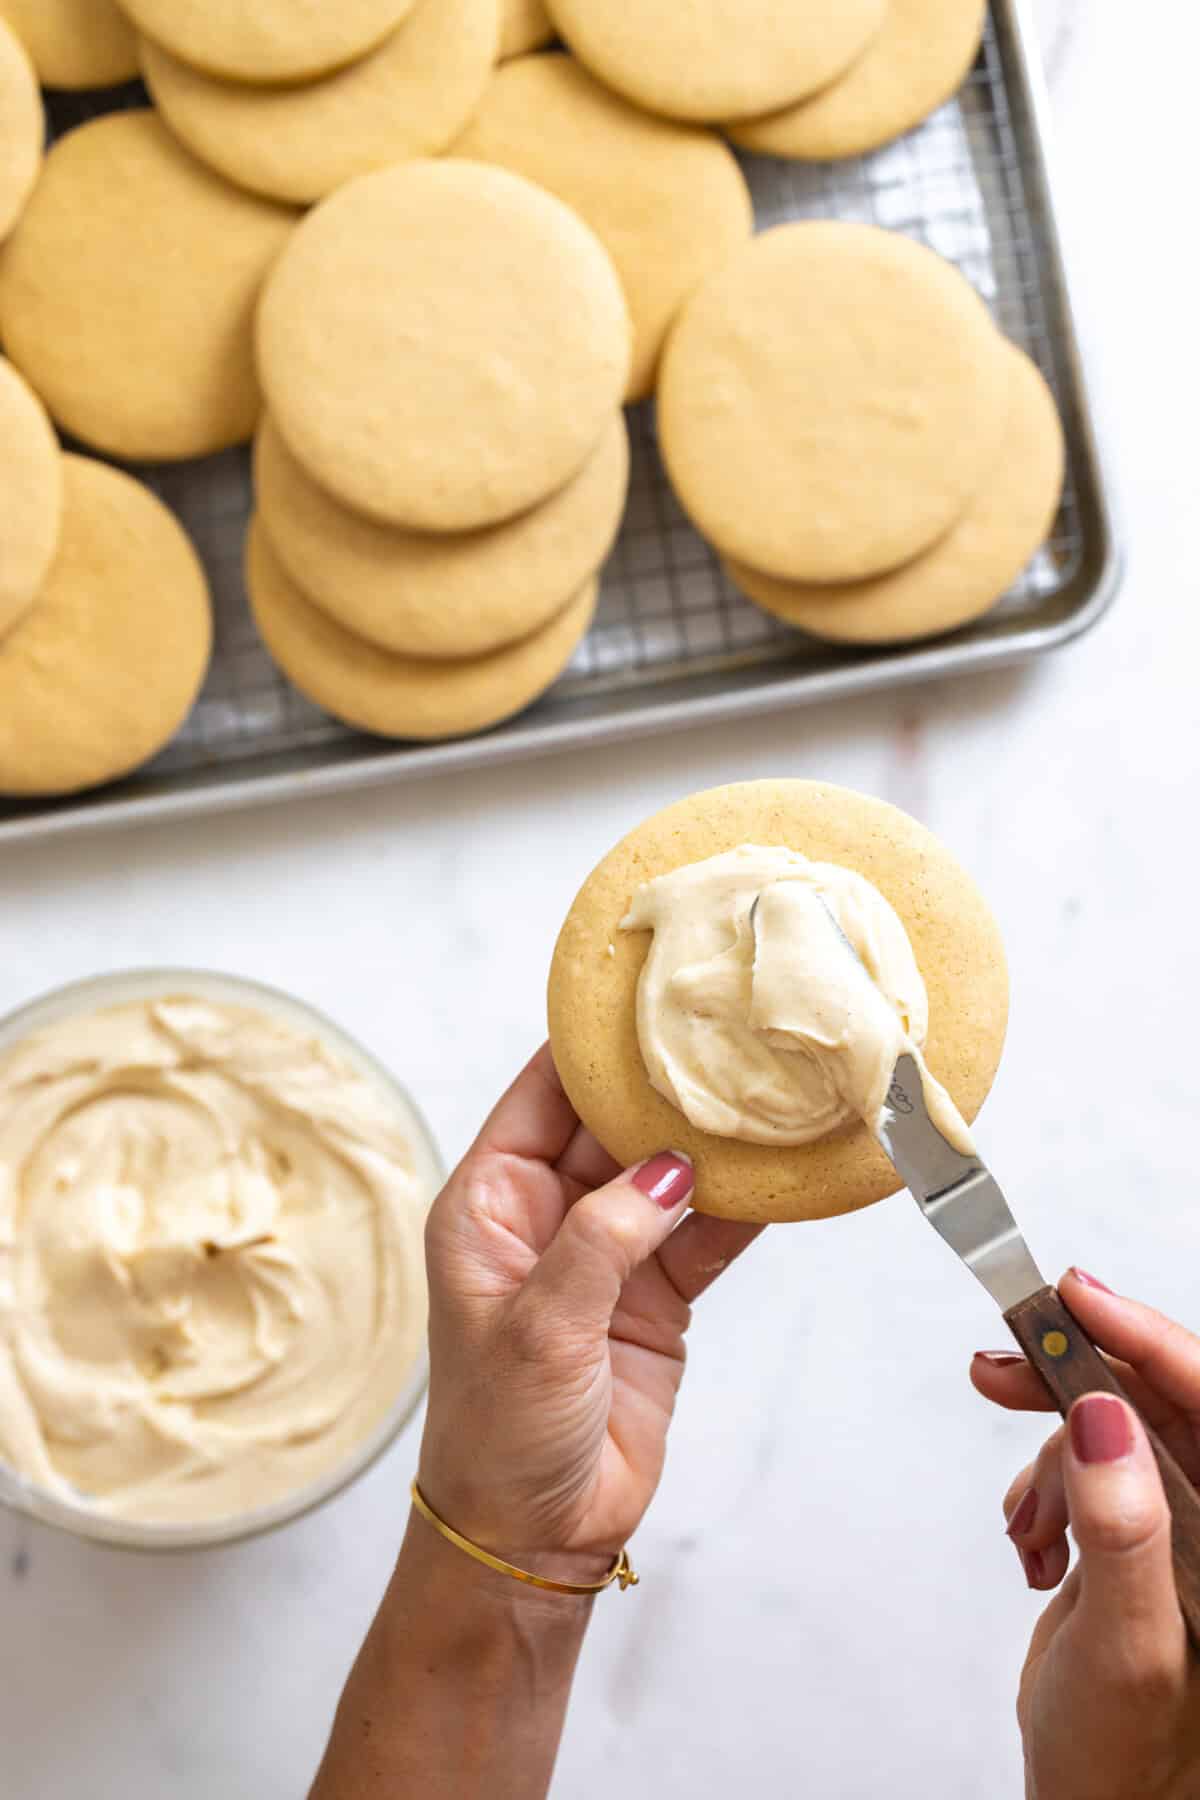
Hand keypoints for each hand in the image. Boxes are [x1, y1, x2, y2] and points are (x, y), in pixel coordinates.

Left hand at [417, 1044, 761, 1578]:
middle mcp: (546, 1215)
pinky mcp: (654, 1297)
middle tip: (731, 1031)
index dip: (590, 1044)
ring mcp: (605, 1254)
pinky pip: (705, 1234)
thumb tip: (669, 1166)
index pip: (541, 1094)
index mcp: (489, 1204)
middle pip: (614, 1122)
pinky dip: (743, 1208)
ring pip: (669, 1173)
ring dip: (716, 1142)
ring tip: (773, 1089)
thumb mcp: (539, 1328)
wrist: (533, 1540)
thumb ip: (602, 1239)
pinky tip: (786, 1173)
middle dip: (669, 1083)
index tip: (646, 993)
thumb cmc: (497, 1435)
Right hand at [972, 1269, 1199, 1799]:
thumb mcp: (1127, 1648)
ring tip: (1026, 1521)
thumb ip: (1122, 1530)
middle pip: (1160, 1402)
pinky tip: (1033, 1543)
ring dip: (1053, 1454)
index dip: (1150, 1339)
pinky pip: (1089, 1470)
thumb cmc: (1127, 1764)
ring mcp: (1185, 1532)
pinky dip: (1045, 1490)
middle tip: (1004, 1360)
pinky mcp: (1143, 1539)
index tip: (1076, 1297)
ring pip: (1114, 1430)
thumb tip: (1103, 1417)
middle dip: (1078, 1378)